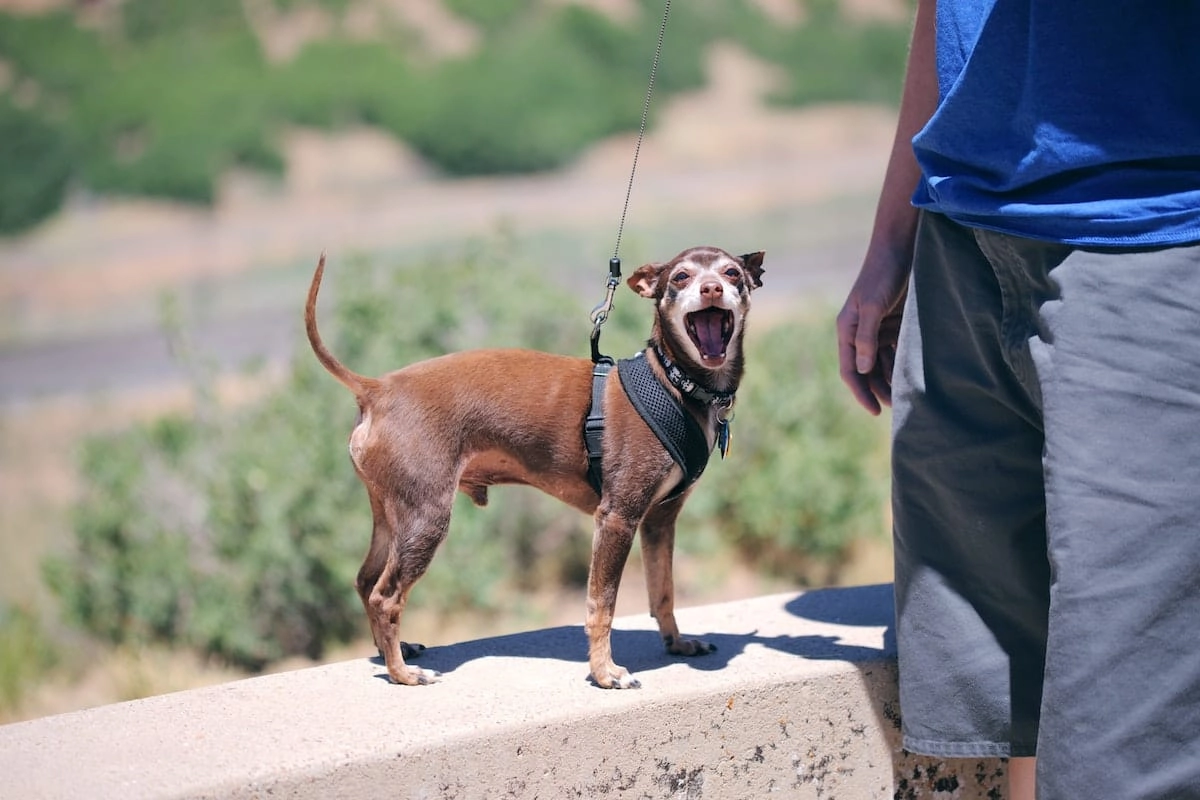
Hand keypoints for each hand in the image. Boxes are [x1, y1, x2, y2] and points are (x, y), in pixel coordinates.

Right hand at [836, 247, 909, 414]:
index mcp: (846, 329)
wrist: (901, 247)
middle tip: (899, 409)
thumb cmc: (882, 273)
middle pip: (866, 371)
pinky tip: (915, 375)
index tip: (876, 411)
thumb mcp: (872, 305)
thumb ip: (866, 338)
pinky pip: (897, 350)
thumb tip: (863, 370)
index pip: (850, 370)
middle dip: (879, 389)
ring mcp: (877, 328)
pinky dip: (903, 364)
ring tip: (909, 397)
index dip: (861, 392)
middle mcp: (859, 333)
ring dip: (892, 379)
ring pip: (883, 363)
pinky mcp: (894, 323)